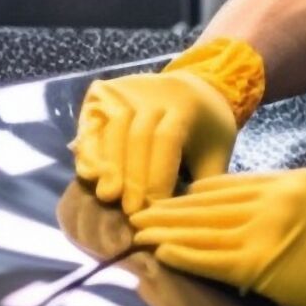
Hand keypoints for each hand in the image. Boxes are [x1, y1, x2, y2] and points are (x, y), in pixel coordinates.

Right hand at [72, 37, 265, 216]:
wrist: (191, 88)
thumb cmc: (206, 130)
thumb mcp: (216, 152)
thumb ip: (205, 182)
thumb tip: (189, 217)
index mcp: (185, 105)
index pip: (167, 139)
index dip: (157, 175)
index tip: (154, 207)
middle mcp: (152, 93)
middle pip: (136, 135)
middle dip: (132, 176)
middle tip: (129, 210)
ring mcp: (124, 91)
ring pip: (111, 129)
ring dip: (108, 165)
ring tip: (108, 195)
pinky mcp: (102, 93)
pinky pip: (92, 124)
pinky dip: (89, 150)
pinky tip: (91, 175)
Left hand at [128, 169, 305, 305]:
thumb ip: (286, 204)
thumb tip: (252, 215)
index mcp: (290, 182)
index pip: (227, 185)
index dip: (192, 195)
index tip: (168, 200)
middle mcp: (275, 198)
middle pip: (207, 202)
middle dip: (169, 208)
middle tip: (136, 211)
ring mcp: (267, 229)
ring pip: (203, 227)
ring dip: (165, 230)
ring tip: (137, 231)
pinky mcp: (263, 264)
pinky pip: (212, 257)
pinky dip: (183, 254)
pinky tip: (160, 253)